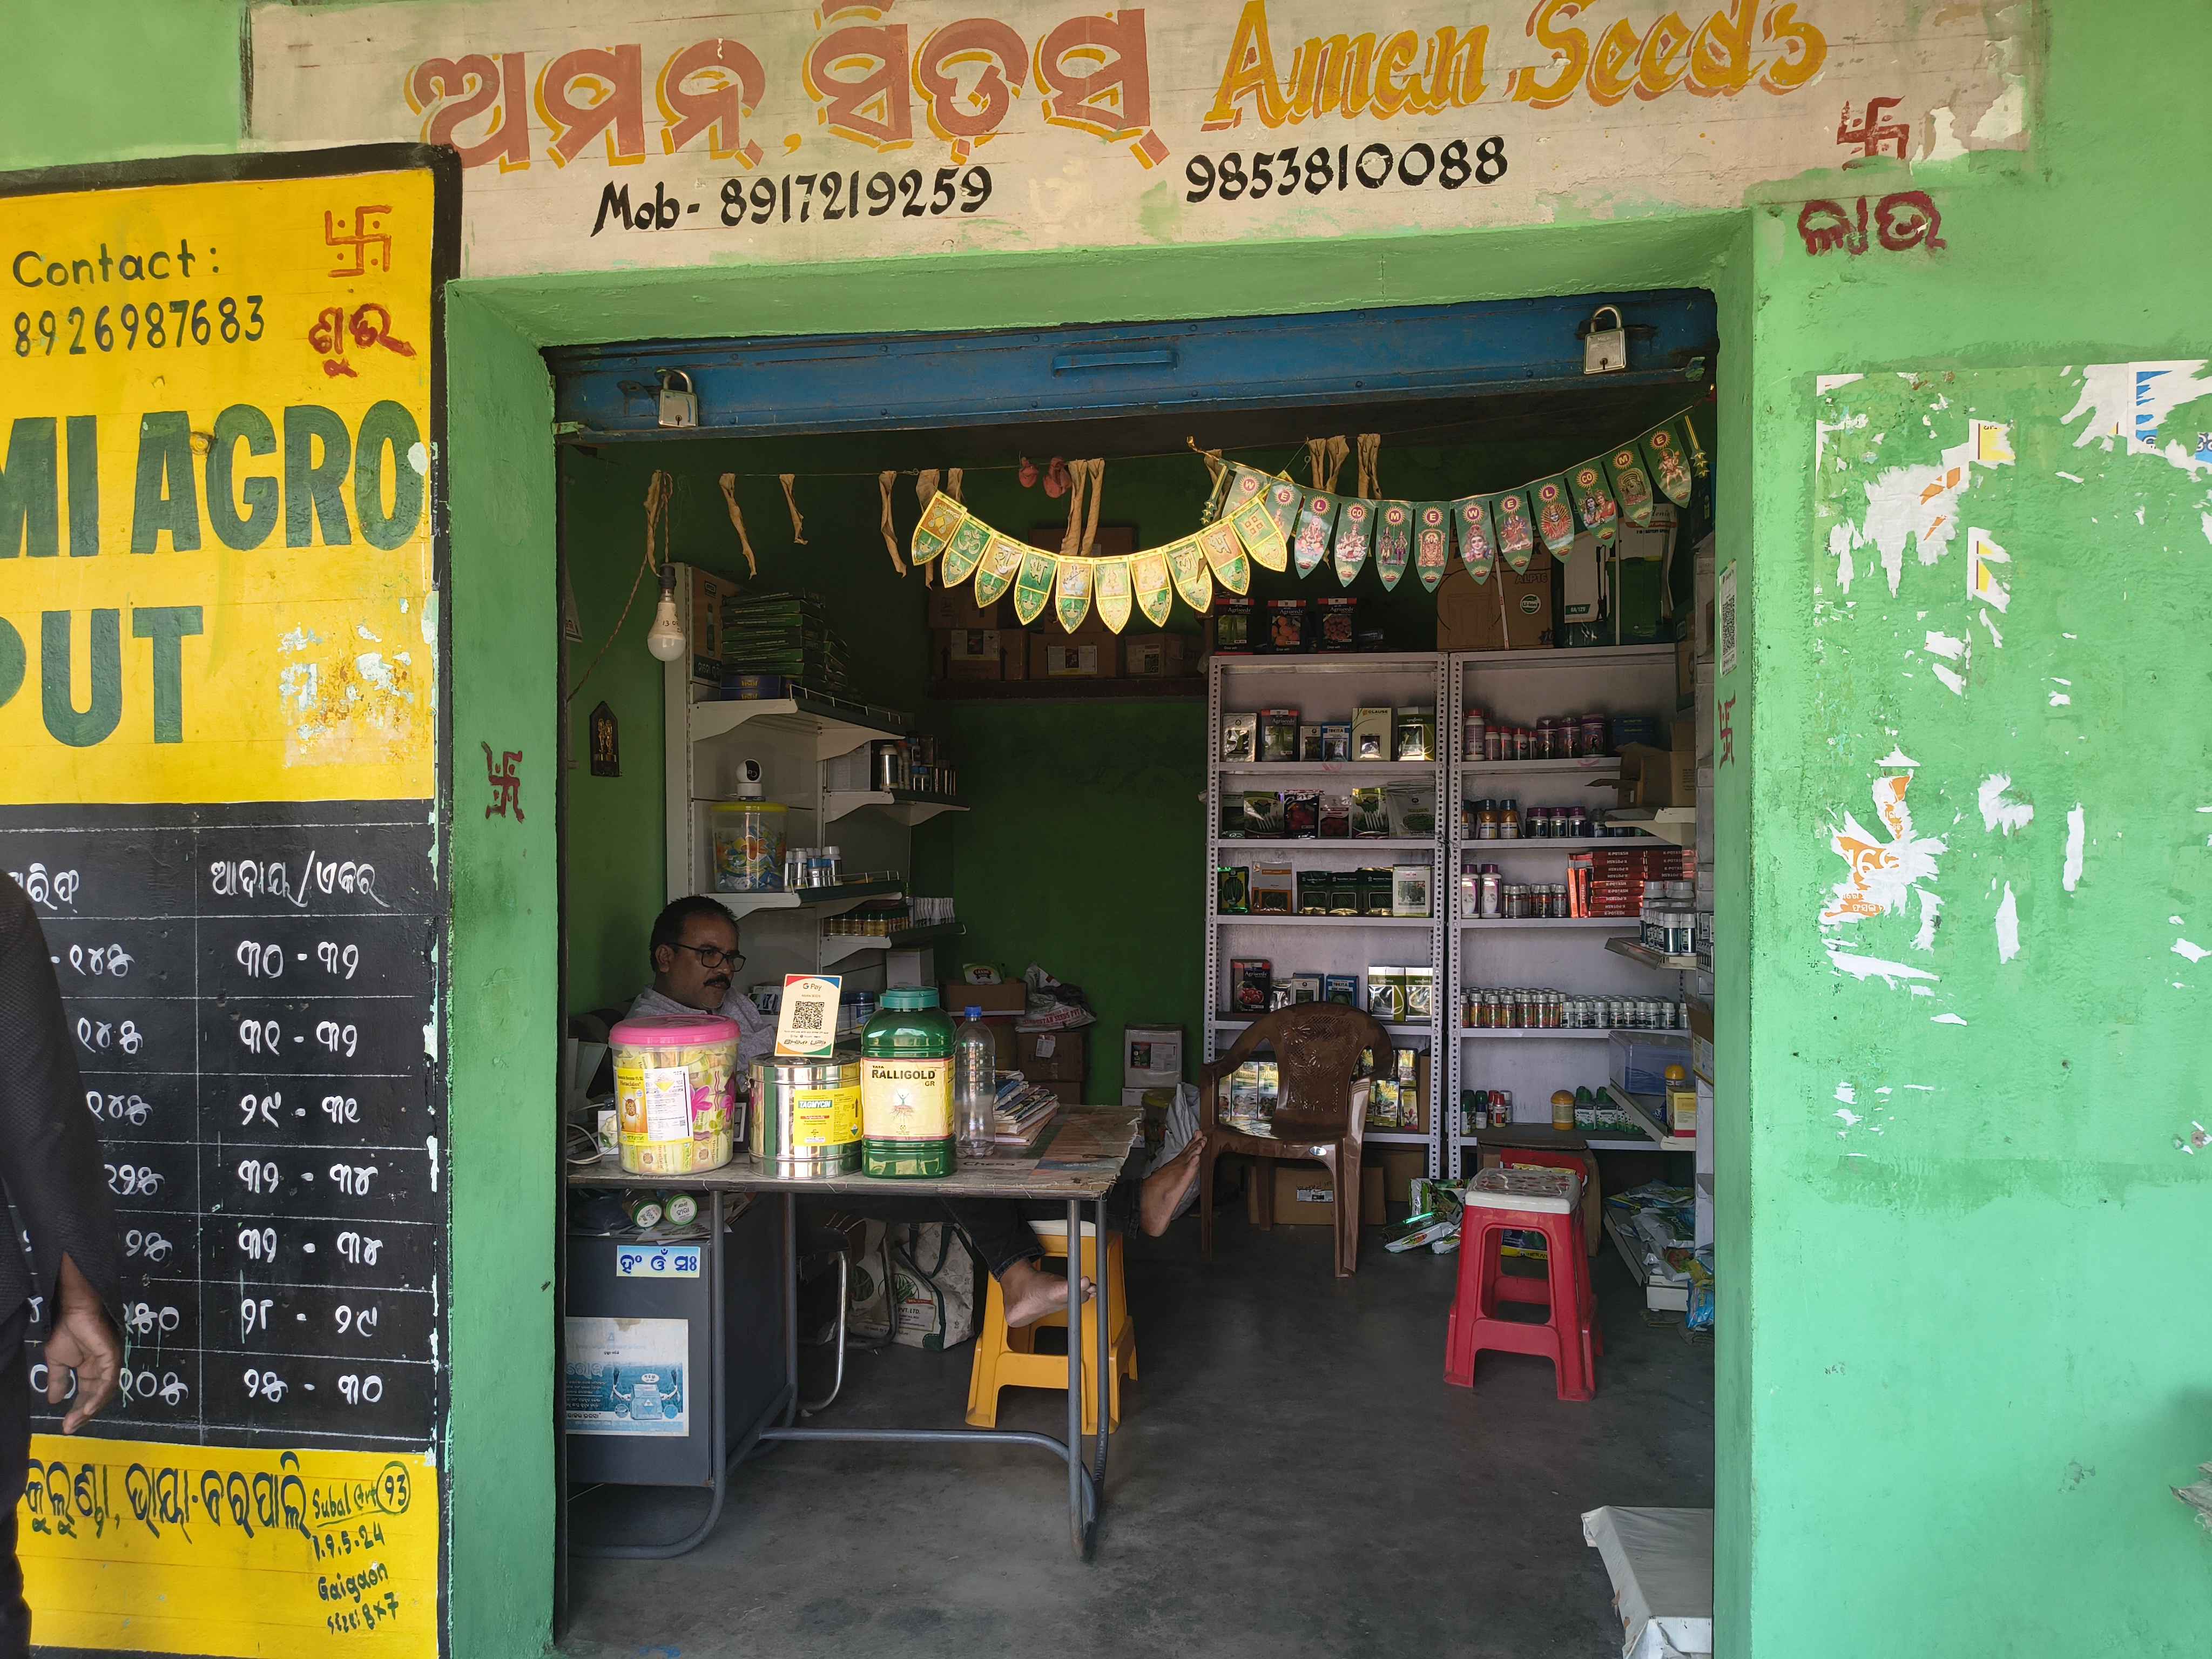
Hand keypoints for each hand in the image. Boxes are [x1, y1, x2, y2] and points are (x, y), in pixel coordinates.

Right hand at [45, 1257, 118, 1433]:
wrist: (71, 1312)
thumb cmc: (66, 1331)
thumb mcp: (58, 1361)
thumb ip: (59, 1381)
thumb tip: (54, 1400)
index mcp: (91, 1370)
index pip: (88, 1395)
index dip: (78, 1410)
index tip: (66, 1425)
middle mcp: (103, 1368)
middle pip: (98, 1397)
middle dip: (84, 1414)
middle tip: (70, 1427)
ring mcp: (110, 1362)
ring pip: (105, 1392)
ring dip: (90, 1409)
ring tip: (75, 1421)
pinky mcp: (113, 1356)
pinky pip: (109, 1380)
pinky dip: (99, 1395)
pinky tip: (88, 1408)